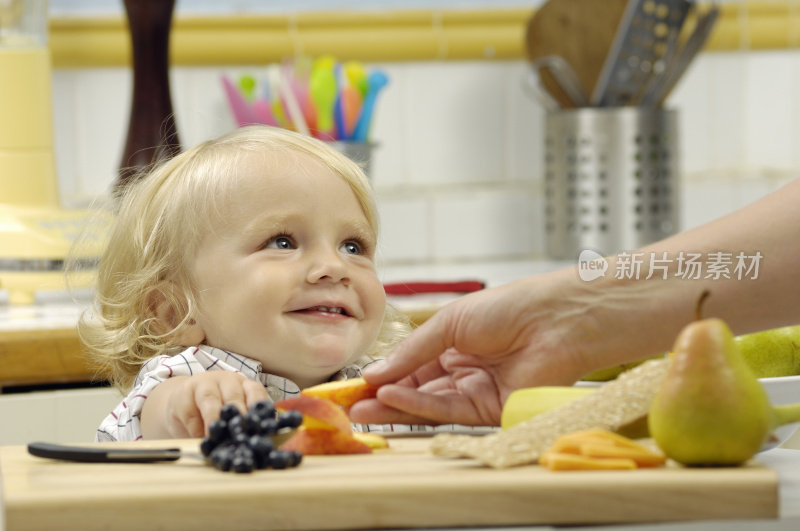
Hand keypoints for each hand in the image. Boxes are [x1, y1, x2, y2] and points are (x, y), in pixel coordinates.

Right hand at [141, 372, 268, 437]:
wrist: (182, 405)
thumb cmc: (215, 414)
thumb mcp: (233, 417)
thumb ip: (246, 426)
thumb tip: (262, 446)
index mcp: (244, 386)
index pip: (256, 392)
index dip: (258, 407)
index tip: (259, 425)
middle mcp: (226, 381)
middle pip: (233, 395)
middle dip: (237, 413)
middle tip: (238, 432)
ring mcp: (204, 383)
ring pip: (210, 398)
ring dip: (213, 418)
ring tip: (215, 436)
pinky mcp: (183, 393)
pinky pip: (190, 410)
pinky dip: (194, 426)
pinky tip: (198, 437)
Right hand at [350, 272, 589, 426]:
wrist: (556, 319)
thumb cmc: (509, 307)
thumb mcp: (449, 322)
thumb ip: (412, 351)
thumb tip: (376, 371)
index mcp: (453, 344)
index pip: (410, 367)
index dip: (383, 376)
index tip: (355, 384)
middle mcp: (462, 370)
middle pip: (416, 390)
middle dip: (382, 398)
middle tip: (351, 406)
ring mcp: (475, 392)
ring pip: (427, 404)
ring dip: (394, 406)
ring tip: (363, 408)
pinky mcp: (490, 411)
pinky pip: (447, 410)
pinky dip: (418, 406)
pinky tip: (393, 398)